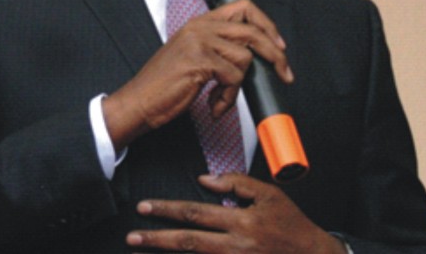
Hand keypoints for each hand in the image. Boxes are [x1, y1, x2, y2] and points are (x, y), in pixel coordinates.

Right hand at [103, 0, 291, 149]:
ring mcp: (199, 42)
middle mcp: (200, 27)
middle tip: (284, 73)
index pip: (243, 7)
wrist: (139, 102)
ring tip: (221, 98)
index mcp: (199, 22)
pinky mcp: (199, 61)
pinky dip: (228, 98)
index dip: (266, 25)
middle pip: (252, 30)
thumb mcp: (193, 56)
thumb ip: (218, 48)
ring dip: (238, 87)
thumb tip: (253, 56)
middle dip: (274, 55)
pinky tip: (214, 105)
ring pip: (244, 58)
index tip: (278, 45)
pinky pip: (234, 78)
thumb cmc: (164, 84)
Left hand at [127, 174, 346, 252]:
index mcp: (241, 221)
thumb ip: (236, 183)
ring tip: (142, 252)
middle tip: (133, 237)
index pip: (195, 212)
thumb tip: (204, 179)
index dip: (167, 210)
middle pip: (188, 242)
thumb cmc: (292, 226)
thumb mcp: (269, 195)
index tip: (145, 208)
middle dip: (156, 238)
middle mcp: (235, 247)